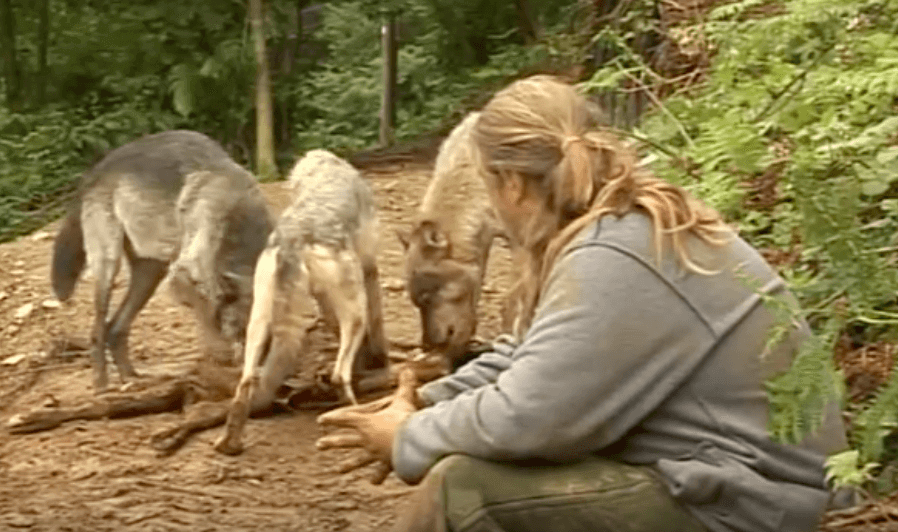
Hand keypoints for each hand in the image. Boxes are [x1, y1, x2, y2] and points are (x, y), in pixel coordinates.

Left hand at [316, 368, 419, 483]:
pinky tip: (373, 482)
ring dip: (348, 465)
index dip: (333, 418)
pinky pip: (380, 471)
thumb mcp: (404, 399)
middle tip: (319, 445)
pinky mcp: (386, 464)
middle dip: (332, 442)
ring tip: (338, 470)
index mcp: (367, 422)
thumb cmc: (407, 419)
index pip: (346, 418)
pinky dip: (377, 476)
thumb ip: (405, 384)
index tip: (321, 421)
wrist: (415, 443)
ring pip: (358, 460)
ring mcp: (375, 453)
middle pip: (345, 441)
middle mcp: (367, 439)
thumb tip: (408, 368)